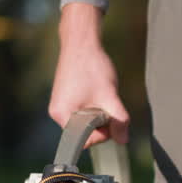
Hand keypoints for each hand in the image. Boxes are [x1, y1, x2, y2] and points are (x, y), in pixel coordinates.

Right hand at [49, 3, 129, 145]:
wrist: (81, 41)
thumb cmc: (92, 67)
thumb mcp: (110, 96)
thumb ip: (119, 121)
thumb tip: (124, 141)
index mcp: (62, 116)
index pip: (85, 140)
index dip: (103, 134)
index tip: (112, 119)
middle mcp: (56, 113)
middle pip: (85, 133)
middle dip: (101, 123)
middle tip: (109, 103)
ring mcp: (59, 105)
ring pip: (85, 122)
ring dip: (98, 113)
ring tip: (102, 93)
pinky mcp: (64, 98)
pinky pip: (81, 112)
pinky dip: (93, 106)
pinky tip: (96, 90)